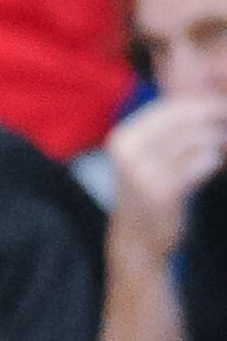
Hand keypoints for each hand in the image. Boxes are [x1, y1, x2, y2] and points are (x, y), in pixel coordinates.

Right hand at [107, 96, 226, 253]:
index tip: (222, 103)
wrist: (137, 237)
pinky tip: (216, 163)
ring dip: (218, 139)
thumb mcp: (145, 157)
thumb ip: (166, 131)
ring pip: (196, 140)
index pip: (167, 107)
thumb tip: (204, 103)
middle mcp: (129, 151)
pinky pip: (201, 163)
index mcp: (124, 137)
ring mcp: (145, 171)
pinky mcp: (164, 191)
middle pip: (183, 119)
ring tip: (223, 143)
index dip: (200, 102)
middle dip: (213, 115)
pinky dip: (213, 160)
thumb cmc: (147, 192)